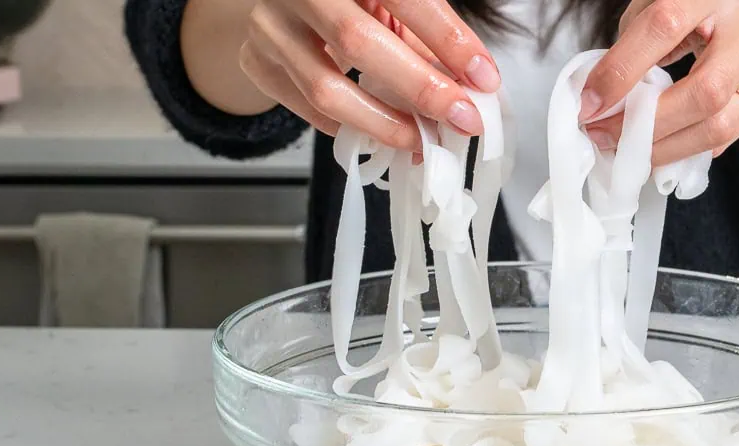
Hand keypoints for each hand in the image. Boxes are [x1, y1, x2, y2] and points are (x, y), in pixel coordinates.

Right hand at [237, 0, 502, 149]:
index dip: (445, 37)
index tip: (482, 76)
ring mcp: (269, 27)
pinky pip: (308, 110)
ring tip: (424, 139)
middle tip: (461, 117)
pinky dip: (352, 128)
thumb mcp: (393, 2)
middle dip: (419, 88)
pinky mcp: (256, 62)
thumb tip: (474, 83)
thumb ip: (430, 33)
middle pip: (356, 41)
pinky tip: (384, 133)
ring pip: (326, 89)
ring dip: (385, 123)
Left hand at [581, 0, 738, 164]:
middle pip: (706, 90)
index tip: (591, 103)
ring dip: (669, 148)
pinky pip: (731, 134)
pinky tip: (664, 146)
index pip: (665, 26)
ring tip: (633, 150)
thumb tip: (600, 97)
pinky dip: (691, 147)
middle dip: (650, 125)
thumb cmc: (698, 3)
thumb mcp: (659, 2)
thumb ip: (631, 43)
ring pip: (723, 124)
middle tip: (609, 136)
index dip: (622, 70)